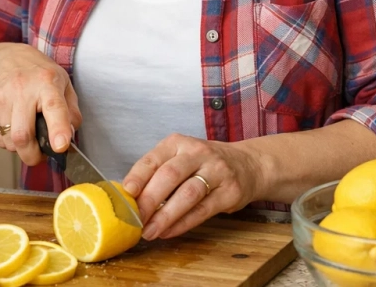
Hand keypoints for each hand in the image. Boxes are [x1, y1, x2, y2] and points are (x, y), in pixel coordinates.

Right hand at [0, 44, 80, 166]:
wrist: (6, 59)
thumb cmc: (40, 75)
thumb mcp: (64, 85)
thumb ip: (71, 113)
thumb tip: (68, 138)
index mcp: (48, 83)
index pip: (54, 108)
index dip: (58, 130)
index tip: (61, 147)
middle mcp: (22, 89)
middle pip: (23, 135)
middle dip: (33, 155)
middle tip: (40, 155)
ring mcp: (1, 97)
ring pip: (9, 141)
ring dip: (21, 147)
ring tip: (27, 132)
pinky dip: (8, 142)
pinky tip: (14, 126)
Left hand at [121, 134, 263, 240]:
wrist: (248, 164)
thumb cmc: (205, 164)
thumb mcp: (182, 158)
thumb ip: (158, 173)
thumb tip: (129, 198)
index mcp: (179, 143)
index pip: (154, 158)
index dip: (138, 176)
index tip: (127, 193)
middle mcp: (198, 153)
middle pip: (170, 176)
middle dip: (149, 200)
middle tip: (136, 219)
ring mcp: (217, 171)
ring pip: (187, 194)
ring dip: (165, 216)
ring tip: (150, 231)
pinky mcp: (230, 192)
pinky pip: (203, 210)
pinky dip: (183, 223)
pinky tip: (169, 232)